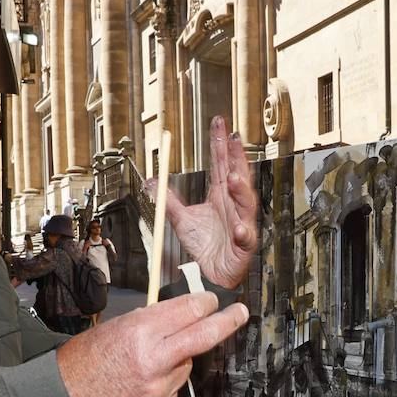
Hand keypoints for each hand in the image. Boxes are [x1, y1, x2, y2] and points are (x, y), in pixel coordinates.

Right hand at [55, 292, 248, 396]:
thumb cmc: (86, 359)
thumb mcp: (117, 326)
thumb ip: (153, 321)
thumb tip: (184, 312)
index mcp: (141, 332)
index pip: (189, 311)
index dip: (205, 303)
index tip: (212, 300)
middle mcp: (154, 360)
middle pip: (205, 336)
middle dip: (227, 322)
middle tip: (239, 313)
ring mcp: (159, 389)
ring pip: (187, 366)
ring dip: (180, 359)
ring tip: (150, 363)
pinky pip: (175, 389)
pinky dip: (167, 383)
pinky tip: (144, 383)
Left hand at [144, 116, 258, 288]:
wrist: (209, 273)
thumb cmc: (203, 246)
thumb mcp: (181, 219)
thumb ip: (168, 200)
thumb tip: (151, 182)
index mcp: (220, 196)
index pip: (221, 164)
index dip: (220, 144)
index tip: (219, 123)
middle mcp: (233, 206)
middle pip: (237, 177)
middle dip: (236, 158)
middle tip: (233, 140)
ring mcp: (241, 223)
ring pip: (245, 204)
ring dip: (241, 191)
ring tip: (234, 178)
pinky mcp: (243, 245)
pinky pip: (246, 237)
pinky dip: (243, 232)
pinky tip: (239, 228)